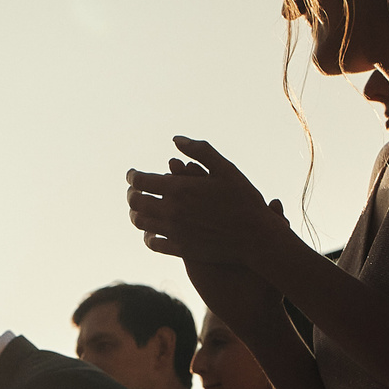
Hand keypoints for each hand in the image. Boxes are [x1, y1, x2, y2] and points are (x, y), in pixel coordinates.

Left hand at [126, 138, 297, 281]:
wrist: (256, 237)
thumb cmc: (244, 199)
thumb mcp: (226, 169)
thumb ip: (200, 151)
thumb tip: (176, 139)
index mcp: (179, 189)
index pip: (140, 181)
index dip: (132, 176)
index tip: (133, 174)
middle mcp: (172, 211)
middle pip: (135, 202)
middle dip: (132, 193)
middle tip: (134, 190)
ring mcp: (174, 232)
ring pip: (140, 223)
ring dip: (136, 213)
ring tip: (140, 208)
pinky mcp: (180, 250)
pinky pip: (153, 244)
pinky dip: (147, 236)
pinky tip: (151, 231)